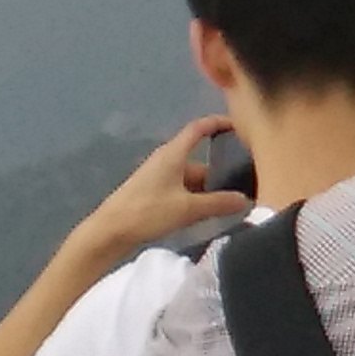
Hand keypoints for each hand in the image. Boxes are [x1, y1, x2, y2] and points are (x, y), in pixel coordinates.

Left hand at [76, 119, 247, 264]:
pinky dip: (193, 198)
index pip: (199, 128)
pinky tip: (202, 215)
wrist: (109, 232)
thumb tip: (246, 200)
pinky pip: (179, 190)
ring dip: (206, 190)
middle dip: (218, 173)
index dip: (218, 123)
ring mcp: (156, 177)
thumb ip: (219, 203)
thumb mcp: (188, 209)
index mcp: (173, 154)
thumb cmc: (148, 211)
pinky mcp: (150, 194)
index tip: (239, 126)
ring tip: (227, 205)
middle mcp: (165, 160)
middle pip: (198, 160)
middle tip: (242, 185)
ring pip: (189, 179)